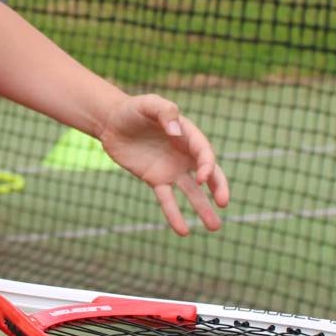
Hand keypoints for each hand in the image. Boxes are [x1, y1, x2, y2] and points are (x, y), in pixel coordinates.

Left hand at [98, 94, 228, 234]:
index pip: (204, 153)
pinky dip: (174, 215)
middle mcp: (184, 155)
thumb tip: (176, 131)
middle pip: (208, 174)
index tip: (201, 178)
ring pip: (192, 192)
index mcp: (188, 135)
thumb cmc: (133, 109)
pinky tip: (182, 231)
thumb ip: (164, 112)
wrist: (111, 122)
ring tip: (214, 227)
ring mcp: (171, 169)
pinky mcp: (156, 180)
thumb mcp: (148, 103)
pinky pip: (168, 200)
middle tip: (224, 203)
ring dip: (203, 209)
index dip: (206, 166)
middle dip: (218, 188)